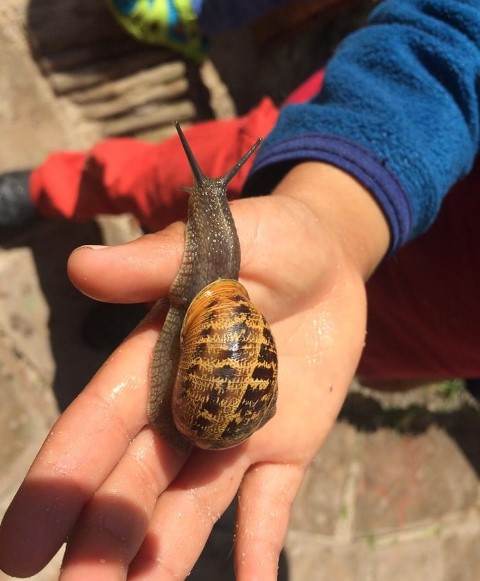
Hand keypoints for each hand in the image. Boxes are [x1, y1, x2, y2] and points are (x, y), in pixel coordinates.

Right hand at [0, 163, 388, 579]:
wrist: (331, 261)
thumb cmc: (271, 238)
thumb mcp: (220, 241)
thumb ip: (157, 263)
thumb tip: (81, 267)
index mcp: (159, 356)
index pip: (102, 422)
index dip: (62, 479)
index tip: (20, 548)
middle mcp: (187, 404)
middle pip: (140, 478)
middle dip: (107, 535)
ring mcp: (239, 429)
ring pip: (194, 502)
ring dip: (166, 555)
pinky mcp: (289, 443)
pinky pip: (272, 502)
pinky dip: (261, 546)